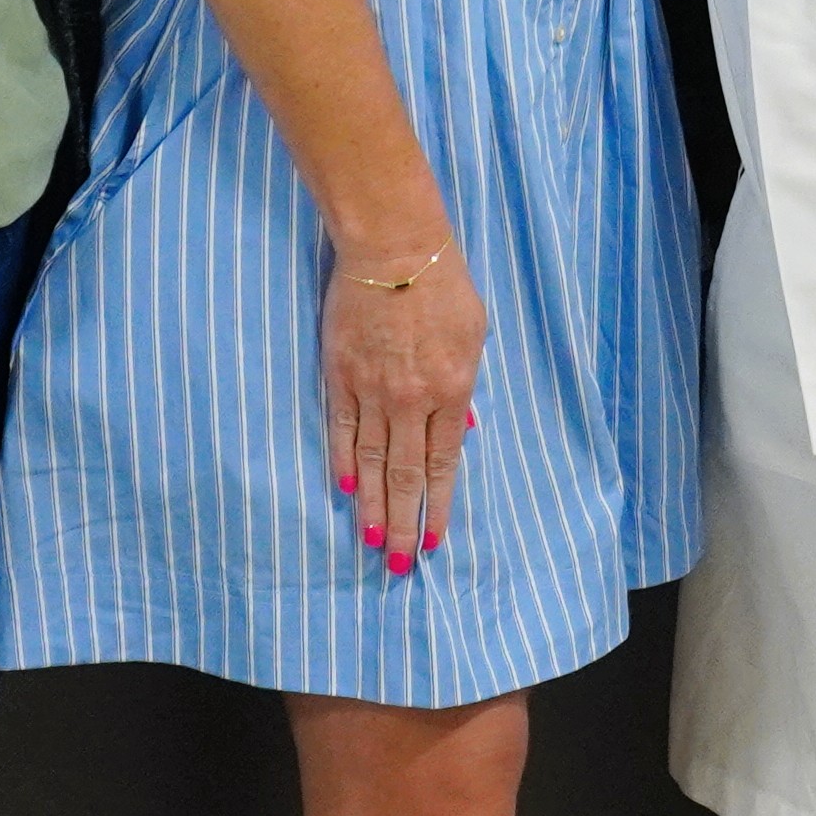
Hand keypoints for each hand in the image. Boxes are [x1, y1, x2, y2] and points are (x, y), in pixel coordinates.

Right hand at [325, 235, 484, 572]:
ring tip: (372, 544)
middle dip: (404, 525)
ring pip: (369, 462)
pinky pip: (340, 429)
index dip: (438, 505)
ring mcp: (372, 390)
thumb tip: (462, 432)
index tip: (434, 541)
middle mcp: (412, 400)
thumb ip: (467, 387)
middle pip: (405, 475)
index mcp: (452, 390)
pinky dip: (342, 462)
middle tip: (399, 567)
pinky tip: (344, 491)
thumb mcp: (475, 334)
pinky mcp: (340, 375)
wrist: (394, 248)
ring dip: (371, 508)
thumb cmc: (443, 287)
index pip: (443, 464)